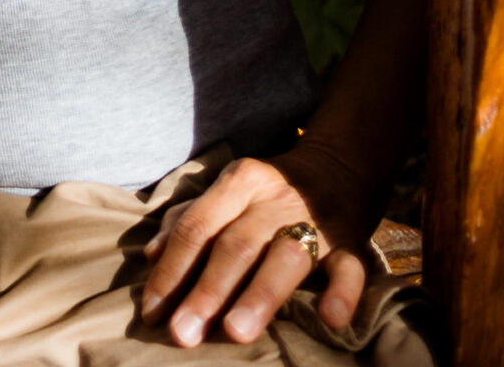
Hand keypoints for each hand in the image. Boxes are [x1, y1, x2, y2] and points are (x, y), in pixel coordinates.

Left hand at [138, 148, 374, 349]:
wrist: (338, 168)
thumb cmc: (268, 194)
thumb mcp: (229, 192)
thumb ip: (191, 219)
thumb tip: (151, 255)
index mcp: (238, 183)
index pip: (197, 227)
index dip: (172, 270)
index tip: (151, 312)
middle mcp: (274, 199)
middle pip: (236, 245)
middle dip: (206, 292)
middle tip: (182, 334)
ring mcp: (315, 220)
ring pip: (286, 257)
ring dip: (258, 295)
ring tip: (235, 333)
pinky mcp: (351, 243)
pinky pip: (350, 269)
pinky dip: (343, 293)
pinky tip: (331, 319)